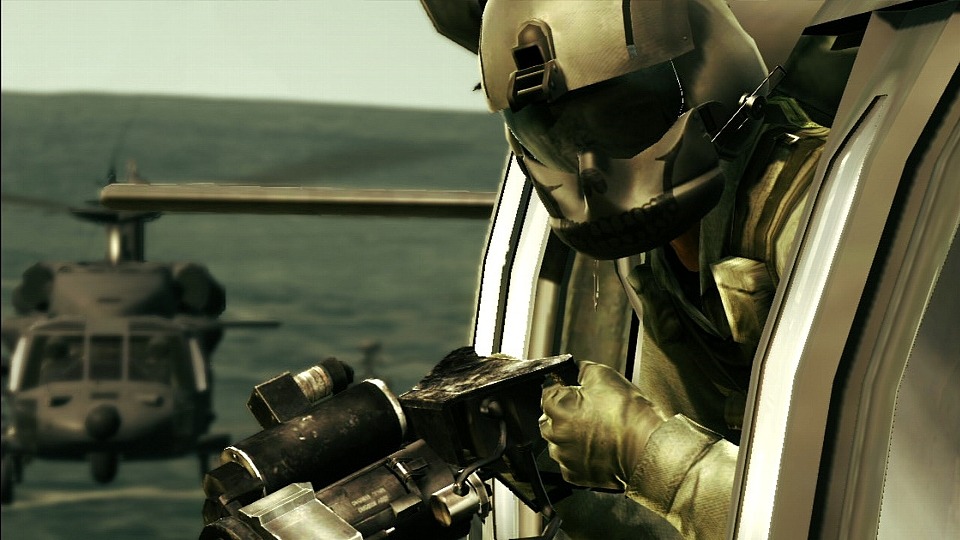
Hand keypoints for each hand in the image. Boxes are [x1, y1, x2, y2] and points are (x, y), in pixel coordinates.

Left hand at [539, 361, 664, 489]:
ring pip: (557, 442)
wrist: (646, 448)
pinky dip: (577, 455)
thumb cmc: (628, 415)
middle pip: (548, 418)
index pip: (547, 391)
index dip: (559, 386)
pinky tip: (594, 447)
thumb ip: (583, 369)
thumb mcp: (605, 376)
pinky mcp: (576, 475)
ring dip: (568, 435)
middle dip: (561, 412)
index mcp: (559, 408)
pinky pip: (568, 462)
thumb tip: (576, 369)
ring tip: (592, 430)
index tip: (567, 387)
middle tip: (583, 409)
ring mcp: (565, 457)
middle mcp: (557, 434)